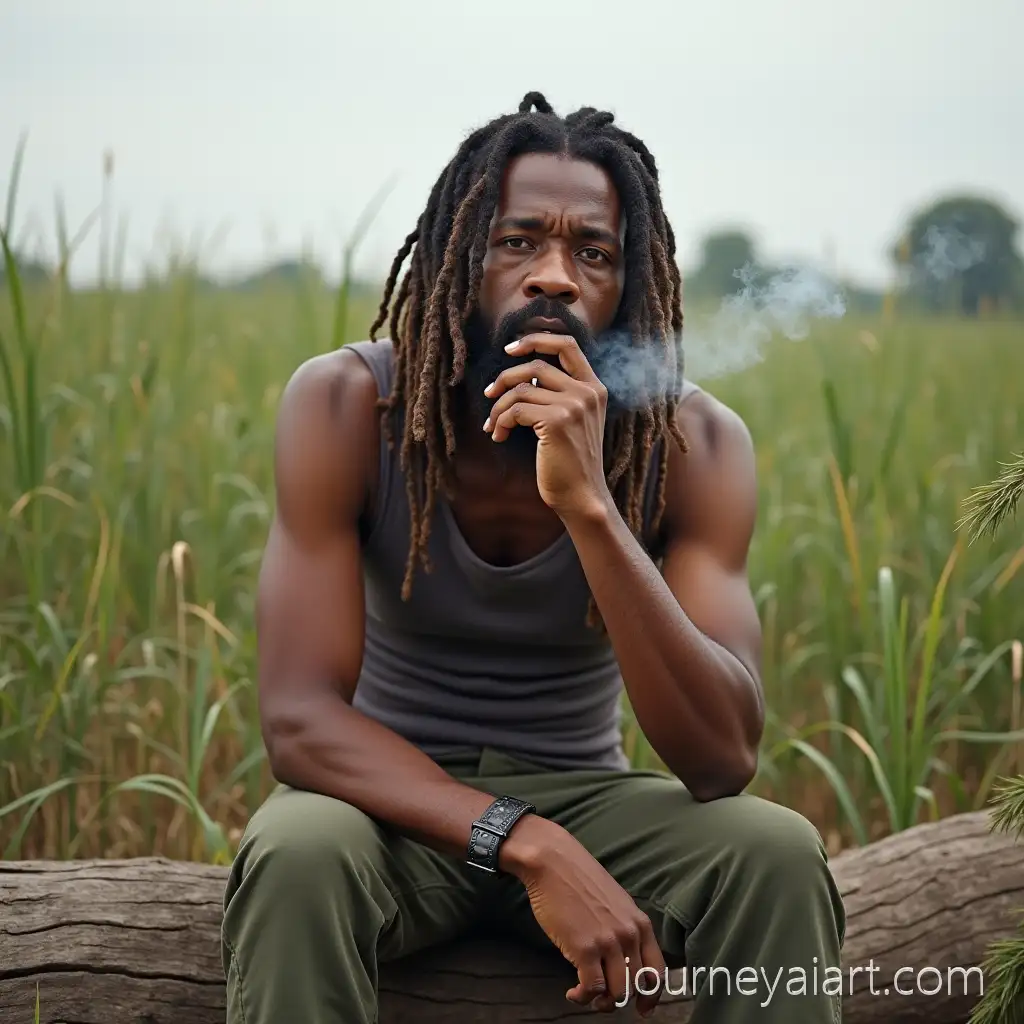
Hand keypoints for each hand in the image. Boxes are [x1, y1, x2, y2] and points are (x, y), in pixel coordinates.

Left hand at [482, 333, 611, 519]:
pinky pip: (515, 411)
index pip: (567, 344)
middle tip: (489, 394)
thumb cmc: (571, 463)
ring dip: (498, 407)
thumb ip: (560, 396)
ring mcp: (574, 405)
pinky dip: (500, 422)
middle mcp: (587, 392)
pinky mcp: (557, 422)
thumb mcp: (575, 422)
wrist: (582, 496)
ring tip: (493, 425)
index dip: (535, 340)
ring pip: (520, 390)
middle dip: (505, 377)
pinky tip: (499, 436)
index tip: (510, 349)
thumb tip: (522, 378)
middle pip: (535, 365)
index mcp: (594, 388)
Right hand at [500, 816, 666, 1015]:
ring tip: (586, 994)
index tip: (642, 1009)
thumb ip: (624, 928)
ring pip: (617, 993)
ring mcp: (608, 942)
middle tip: (602, 999)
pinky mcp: (584, 948)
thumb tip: (623, 960)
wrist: (553, 862)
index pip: (658, 972)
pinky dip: (582, 997)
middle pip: (636, 987)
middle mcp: (629, 934)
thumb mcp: (615, 902)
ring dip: (601, 1002)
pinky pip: (591, 989)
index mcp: (640, 923)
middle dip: (619, 1000)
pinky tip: (572, 992)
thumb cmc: (579, 880)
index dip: (651, 996)